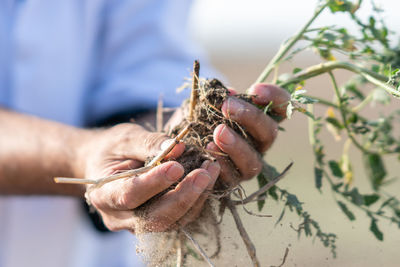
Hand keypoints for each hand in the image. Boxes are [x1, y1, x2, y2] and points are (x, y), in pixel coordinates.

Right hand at [80, 123, 219, 231]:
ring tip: (211, 170)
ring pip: (172, 221)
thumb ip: (149, 143)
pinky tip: (208, 178)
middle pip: (155, 217)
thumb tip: (177, 147)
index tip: (177, 166)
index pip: (129, 195)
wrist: (106, 164)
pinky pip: (180, 217)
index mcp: (103, 195)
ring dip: (195, 198)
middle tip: (204, 173)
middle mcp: (119, 217)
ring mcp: (139, 225)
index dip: (154, 183)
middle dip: (182, 196)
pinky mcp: (157, 222)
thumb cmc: (112, 149)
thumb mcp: (125, 138)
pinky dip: (196, 199)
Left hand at [208, 83, 289, 185]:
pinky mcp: (231, 181)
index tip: (256, 90)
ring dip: (237, 145)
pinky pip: (232, 176)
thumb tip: (227, 92)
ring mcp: (247, 165)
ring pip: (253, 160)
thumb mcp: (205, 104)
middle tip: (228, 107)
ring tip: (219, 132)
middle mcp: (259, 144)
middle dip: (251, 117)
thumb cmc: (198, 119)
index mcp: (259, 120)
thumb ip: (217, 97)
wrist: (182, 144)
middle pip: (269, 133)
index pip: (282, 108)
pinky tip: (209, 149)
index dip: (276, 98)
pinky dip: (222, 164)